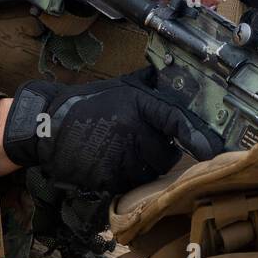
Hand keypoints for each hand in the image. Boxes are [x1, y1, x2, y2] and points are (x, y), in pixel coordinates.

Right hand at [1, 68, 220, 192]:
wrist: (46, 126)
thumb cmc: (86, 105)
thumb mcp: (118, 87)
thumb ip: (147, 83)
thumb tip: (172, 74)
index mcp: (138, 105)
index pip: (176, 121)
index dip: (196, 137)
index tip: (211, 150)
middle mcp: (132, 130)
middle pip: (165, 153)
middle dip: (159, 151)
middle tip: (139, 143)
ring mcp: (120, 155)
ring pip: (150, 172)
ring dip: (143, 167)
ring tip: (122, 152)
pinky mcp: (108, 176)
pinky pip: (130, 183)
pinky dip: (125, 178)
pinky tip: (110, 164)